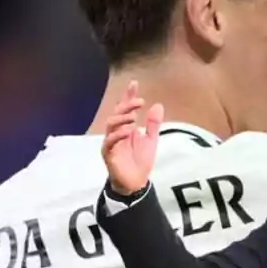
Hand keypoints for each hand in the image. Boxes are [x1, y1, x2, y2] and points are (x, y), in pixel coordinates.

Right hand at [103, 80, 163, 195]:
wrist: (136, 183)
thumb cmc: (140, 161)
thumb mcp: (151, 140)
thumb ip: (153, 124)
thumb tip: (158, 105)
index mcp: (126, 127)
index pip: (125, 108)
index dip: (128, 96)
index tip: (134, 83)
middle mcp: (116, 132)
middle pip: (117, 113)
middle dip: (127, 105)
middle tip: (139, 101)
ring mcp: (111, 142)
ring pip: (111, 124)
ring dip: (122, 118)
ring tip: (134, 116)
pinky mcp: (108, 154)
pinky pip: (109, 141)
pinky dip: (118, 134)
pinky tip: (129, 130)